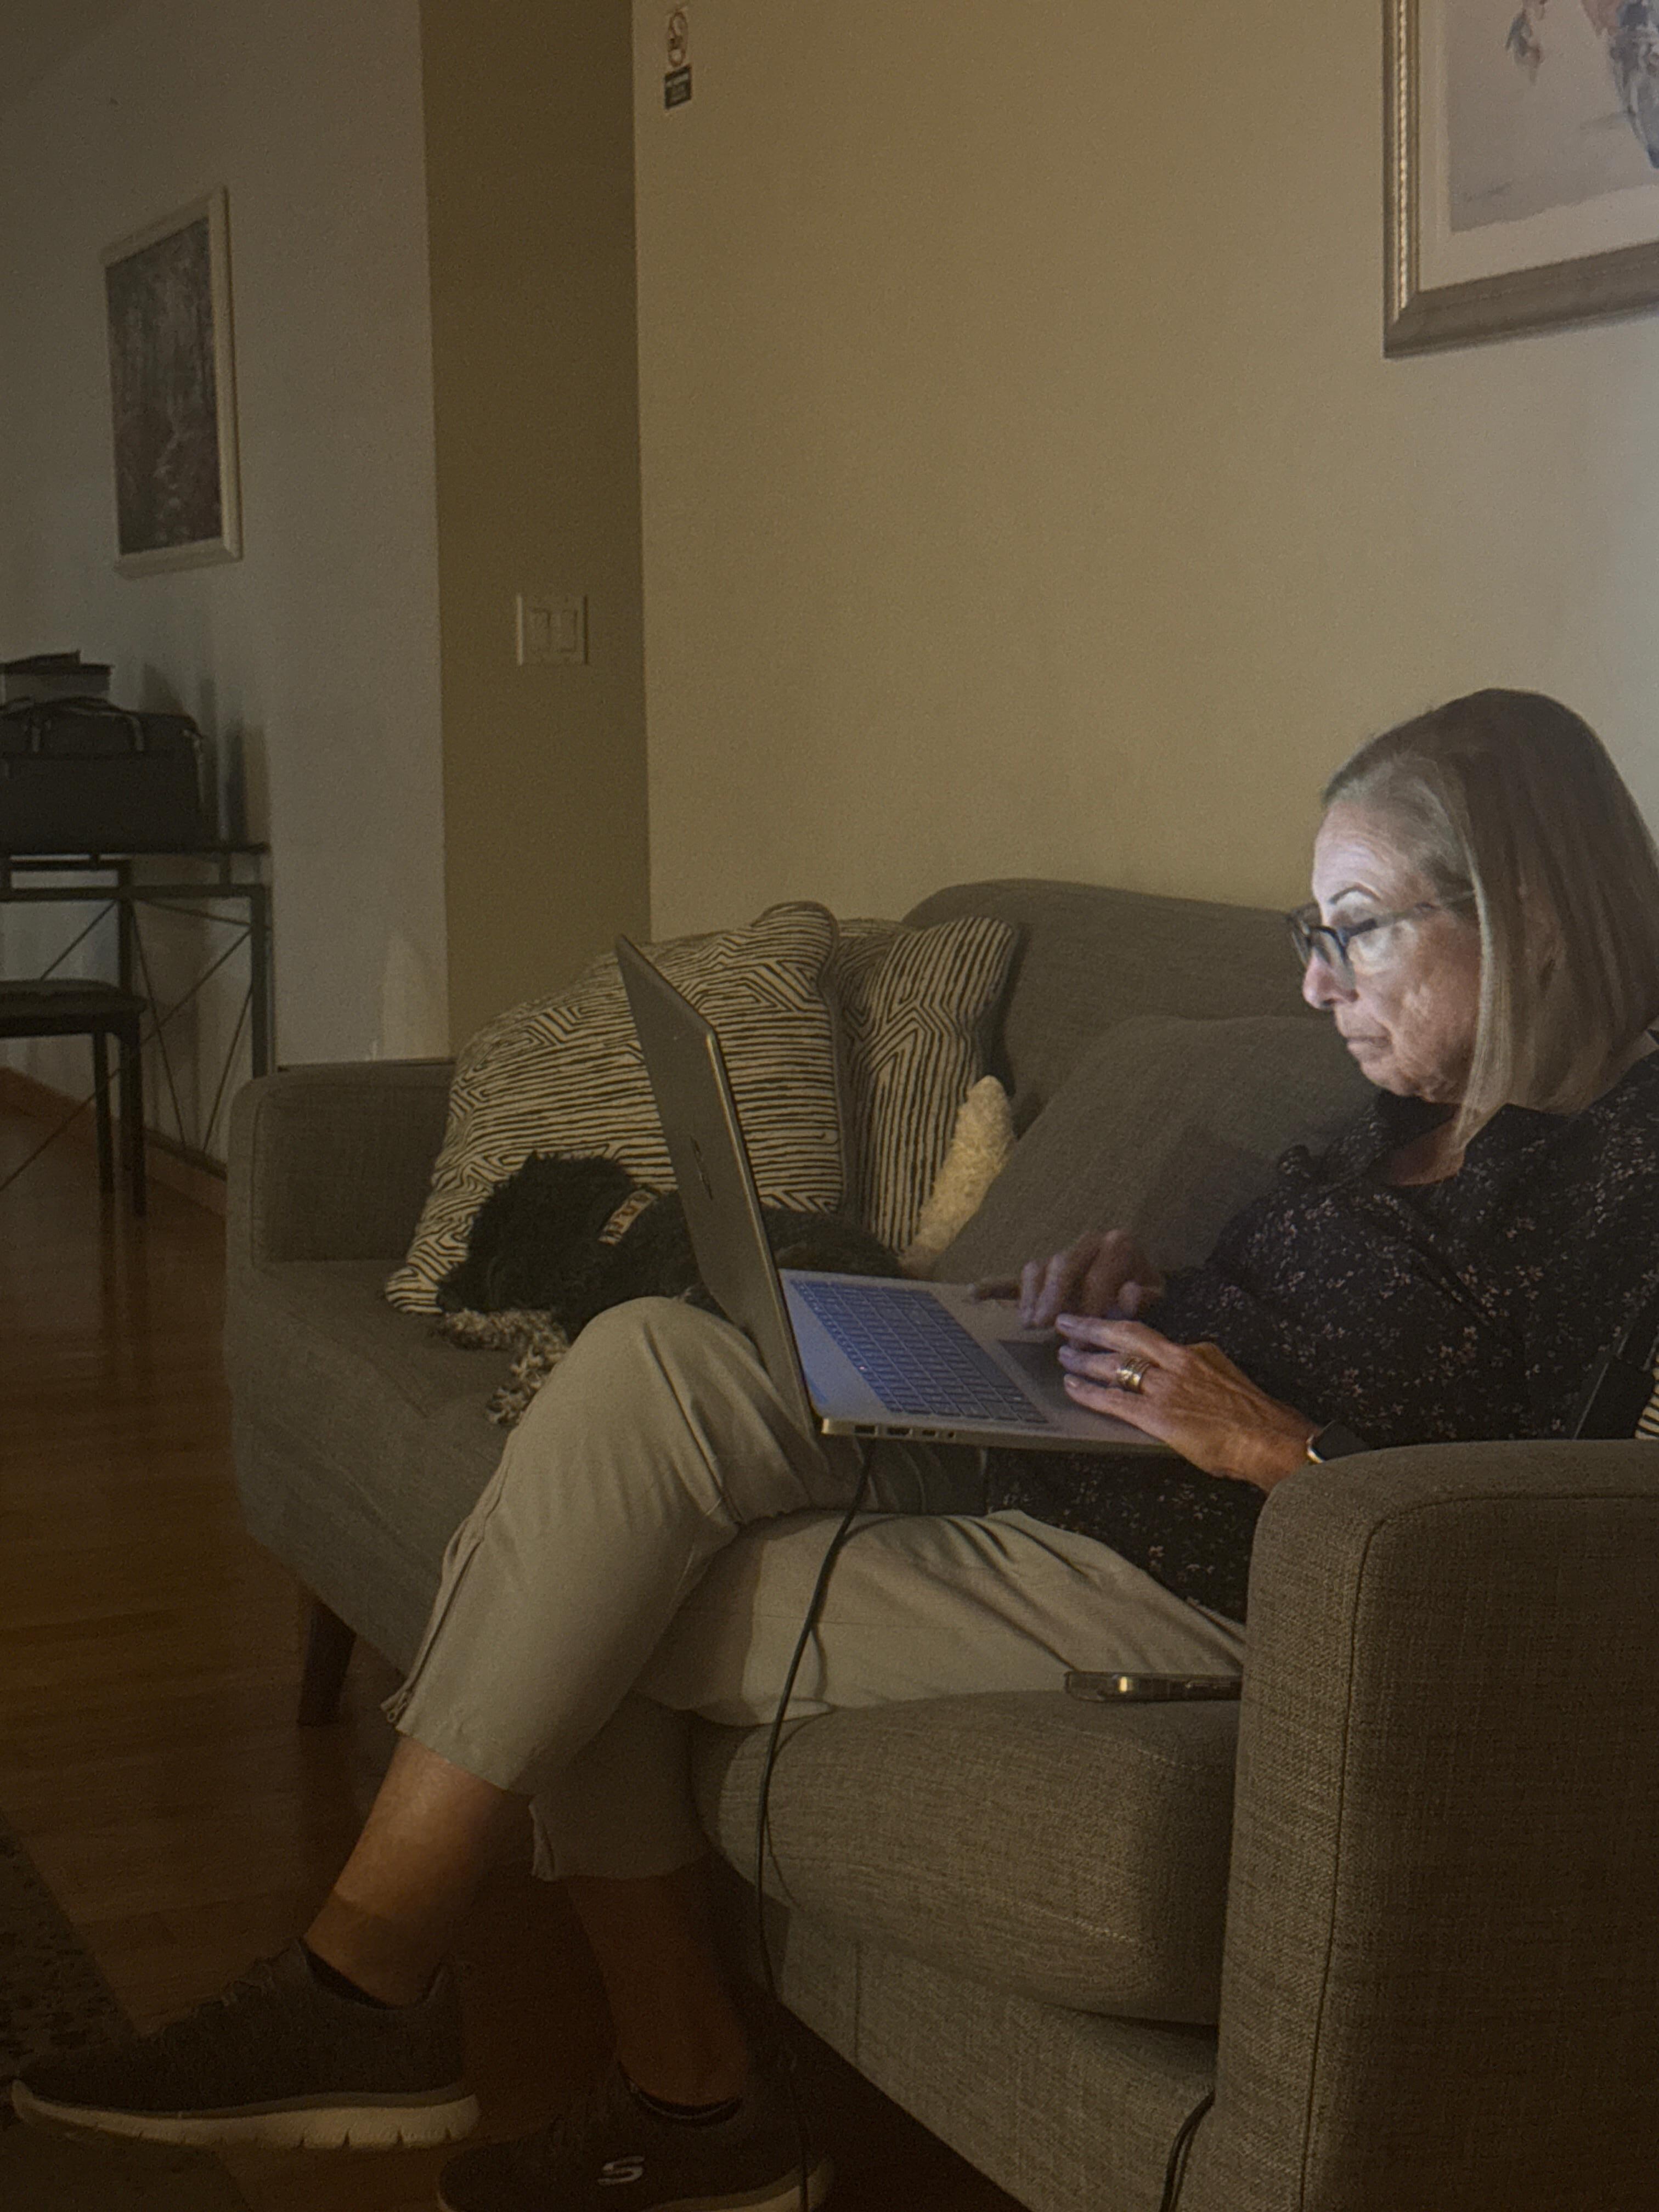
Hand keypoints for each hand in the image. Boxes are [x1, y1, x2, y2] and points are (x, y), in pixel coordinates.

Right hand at [973, 1231, 1164, 1328]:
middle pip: (1061, 1264)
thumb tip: (1128, 1291)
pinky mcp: (1044, 1274)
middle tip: (1047, 1324)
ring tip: (1030, 1323)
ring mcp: (1062, 1257)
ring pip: (1038, 1267)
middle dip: (1053, 1295)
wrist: (1139, 1276)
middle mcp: (1087, 1243)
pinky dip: (994, 1285)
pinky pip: (1016, 1277)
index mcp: (1118, 1245)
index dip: (1093, 1305)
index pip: (1099, 1274)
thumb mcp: (1158, 1294)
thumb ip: (1145, 1296)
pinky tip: (974, 1294)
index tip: (1090, 1334)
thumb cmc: (1146, 1290)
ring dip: (1032, 1295)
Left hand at [1053, 1315, 1313, 1491]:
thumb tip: (1189, 1374)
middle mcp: (1176, 1362)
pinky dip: (1088, 1392)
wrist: (1269, 1438)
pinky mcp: (1156, 1415)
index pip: (1149, 1335)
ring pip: (1114, 1364)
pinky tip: (1071, 1388)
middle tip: (1067, 1322)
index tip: (1102, 1324)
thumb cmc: (1255, 1416)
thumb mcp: (1228, 1377)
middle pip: (1125, 1336)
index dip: (1120, 1328)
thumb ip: (1203, 1370)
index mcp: (1194, 1352)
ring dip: (1084, 1359)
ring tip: (1063, 1355)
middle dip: (1092, 1327)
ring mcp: (1164, 1388)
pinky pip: (1113, 1400)